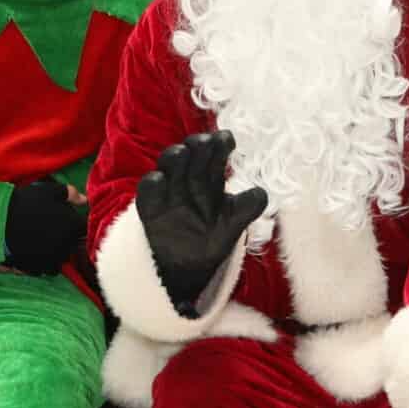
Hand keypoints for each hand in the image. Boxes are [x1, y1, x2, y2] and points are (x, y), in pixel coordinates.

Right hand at [3, 180, 86, 274]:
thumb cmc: (27, 202)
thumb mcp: (50, 191)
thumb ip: (70, 194)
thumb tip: (84, 200)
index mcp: (72, 228)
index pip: (84, 231)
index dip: (76, 227)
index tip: (68, 223)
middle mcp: (64, 248)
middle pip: (71, 250)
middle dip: (64, 243)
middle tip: (50, 232)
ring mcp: (49, 260)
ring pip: (56, 263)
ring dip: (51, 256)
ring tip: (39, 246)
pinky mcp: (33, 268)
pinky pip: (39, 270)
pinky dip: (36, 264)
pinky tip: (28, 253)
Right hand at [135, 131, 265, 310]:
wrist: (187, 268)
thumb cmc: (211, 239)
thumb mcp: (232, 226)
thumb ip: (246, 209)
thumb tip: (262, 193)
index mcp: (210, 179)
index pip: (214, 155)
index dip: (220, 144)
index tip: (226, 139)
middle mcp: (188, 178)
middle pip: (191, 154)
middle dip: (198, 145)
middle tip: (205, 142)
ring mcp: (168, 191)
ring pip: (168, 166)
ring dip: (174, 157)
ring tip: (181, 153)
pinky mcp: (150, 208)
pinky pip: (147, 192)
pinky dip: (153, 184)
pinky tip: (160, 180)